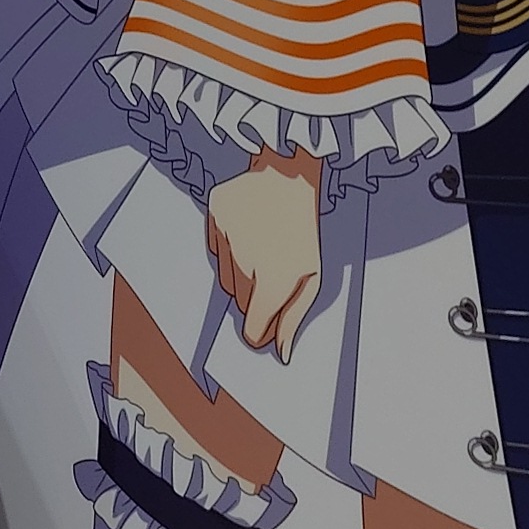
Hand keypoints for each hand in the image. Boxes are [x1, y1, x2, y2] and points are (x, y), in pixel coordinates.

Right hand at [205, 150, 327, 360]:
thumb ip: (293, 318)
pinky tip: (247, 231)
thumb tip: (280, 353)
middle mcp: (245, 263)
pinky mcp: (214, 215)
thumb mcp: (313, 277)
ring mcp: (226, 238)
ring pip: (224, 278)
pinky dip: (227, 247)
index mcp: (275, 283)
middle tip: (272, 274)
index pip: (251, 330)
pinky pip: (214, 248)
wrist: (291, 175)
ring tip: (261, 250)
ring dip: (239, 274)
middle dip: (253, 298)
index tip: (264, 325)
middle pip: (238, 304)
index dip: (259, 331)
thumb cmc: (305, 228)